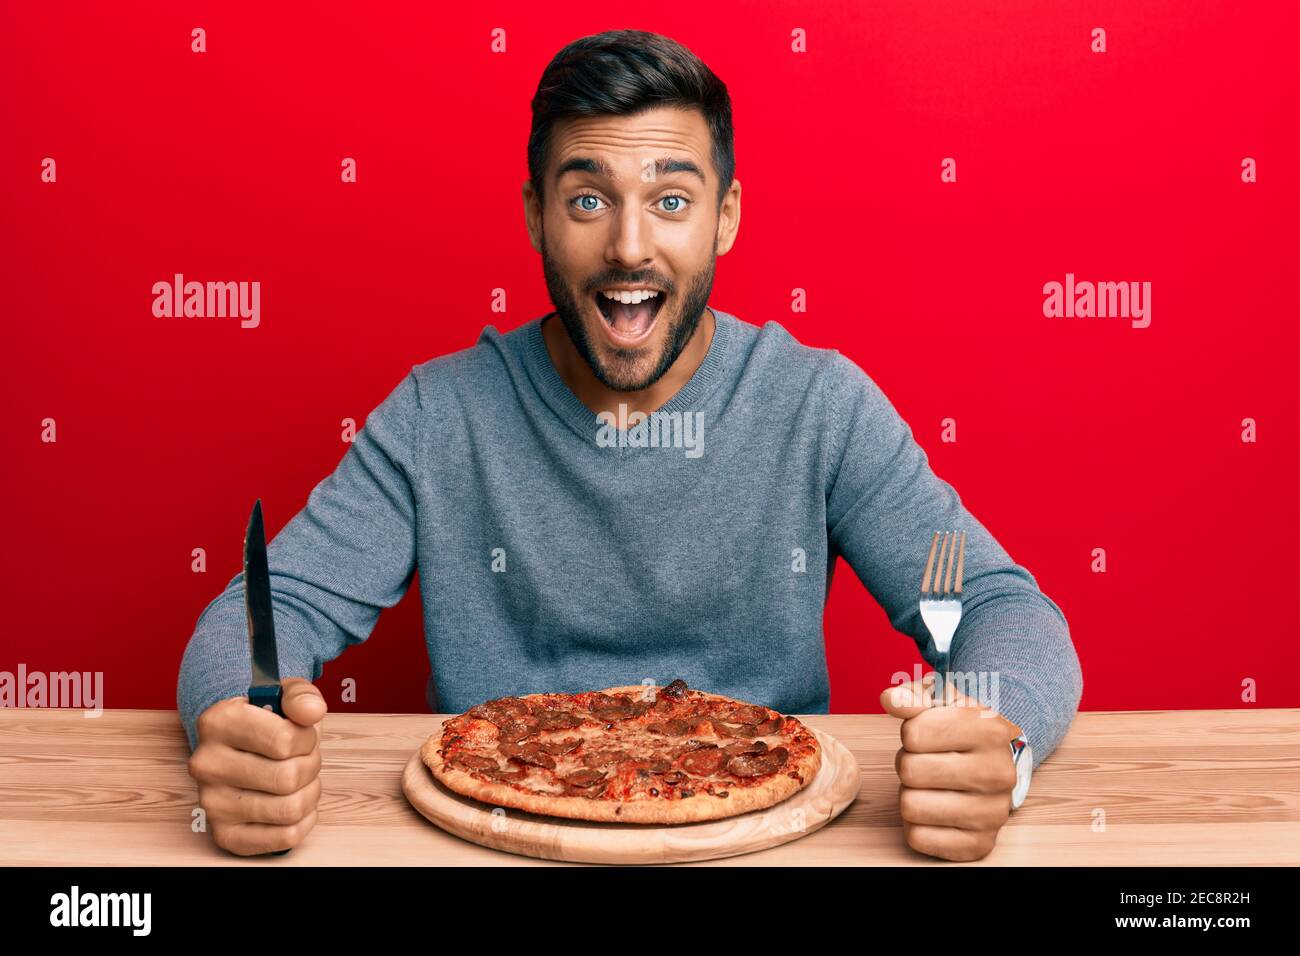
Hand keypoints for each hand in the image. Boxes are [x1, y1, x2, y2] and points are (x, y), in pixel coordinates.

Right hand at [188, 677, 326, 855]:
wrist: (239, 747)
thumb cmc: (267, 721)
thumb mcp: (284, 696)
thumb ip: (301, 696)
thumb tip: (312, 711)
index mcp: (217, 723)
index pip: (284, 740)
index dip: (306, 738)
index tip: (300, 734)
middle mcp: (207, 764)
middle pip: (288, 778)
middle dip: (311, 766)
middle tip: (304, 758)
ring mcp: (212, 803)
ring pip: (289, 809)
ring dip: (309, 793)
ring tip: (300, 779)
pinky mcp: (225, 834)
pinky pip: (285, 837)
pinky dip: (304, 820)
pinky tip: (296, 801)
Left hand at [879, 673, 1020, 861]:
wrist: (997, 763)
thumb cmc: (963, 729)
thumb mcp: (943, 702)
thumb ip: (912, 695)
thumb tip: (890, 699)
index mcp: (990, 732)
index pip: (913, 734)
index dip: (911, 732)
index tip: (928, 734)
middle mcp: (998, 774)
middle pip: (909, 771)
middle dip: (909, 763)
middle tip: (928, 761)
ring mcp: (992, 814)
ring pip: (910, 806)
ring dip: (911, 793)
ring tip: (932, 784)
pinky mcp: (980, 845)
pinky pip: (917, 837)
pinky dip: (917, 823)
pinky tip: (936, 808)